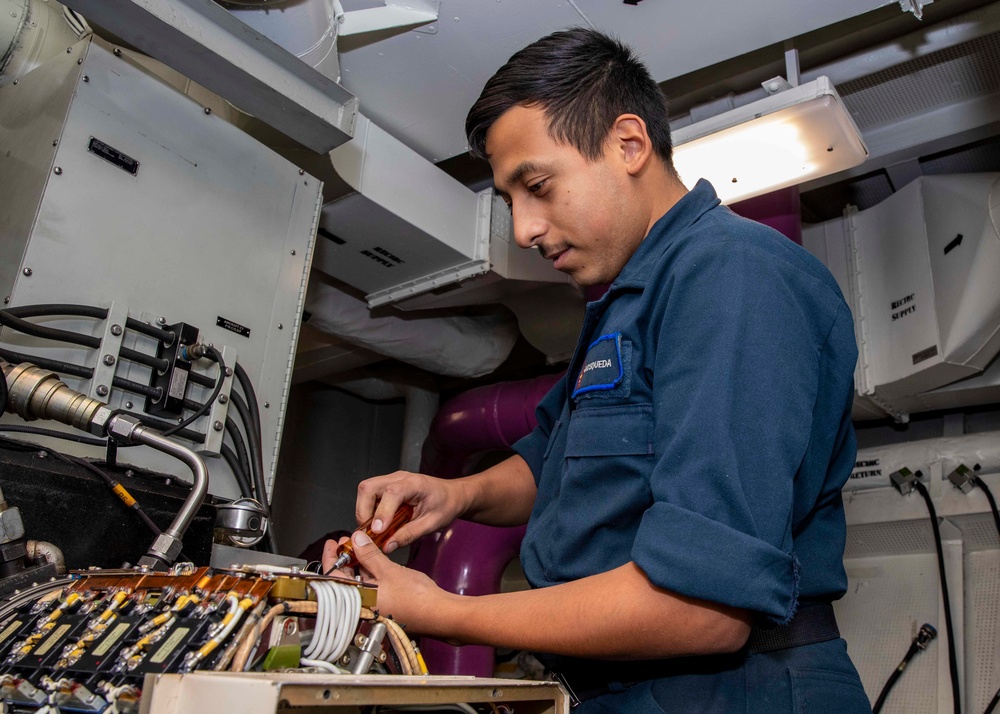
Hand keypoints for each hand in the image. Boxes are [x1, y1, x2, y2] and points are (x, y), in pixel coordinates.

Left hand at [321, 531, 444, 632]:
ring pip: (356, 583)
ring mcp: (371, 607)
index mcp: (357, 602)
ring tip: (360, 548)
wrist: (437, 612)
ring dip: (356, 565)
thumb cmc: (416, 599)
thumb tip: (356, 540)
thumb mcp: (388, 570)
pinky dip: (366, 574)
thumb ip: (369, 554)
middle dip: (345, 559)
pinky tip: (371, 561)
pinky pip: (367, 587)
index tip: (332, 544)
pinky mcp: (381, 606)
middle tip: (348, 542)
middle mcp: (360, 607)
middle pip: (343, 580)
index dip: (331, 557)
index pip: (333, 577)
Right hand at [355, 471, 466, 551]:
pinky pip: (370, 496)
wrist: (452, 495)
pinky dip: (369, 510)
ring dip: (364, 511)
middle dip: (363, 511)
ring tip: (375, 529)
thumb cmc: (445, 505)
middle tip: (371, 532)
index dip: (382, 512)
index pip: (392, 493)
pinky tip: (380, 523)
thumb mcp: (432, 524)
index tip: (378, 531)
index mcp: (415, 484)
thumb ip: (409, 535)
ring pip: (366, 490)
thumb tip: (387, 546)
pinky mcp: (387, 486)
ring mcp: (391, 480)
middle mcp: (399, 478)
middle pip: (368, 487)